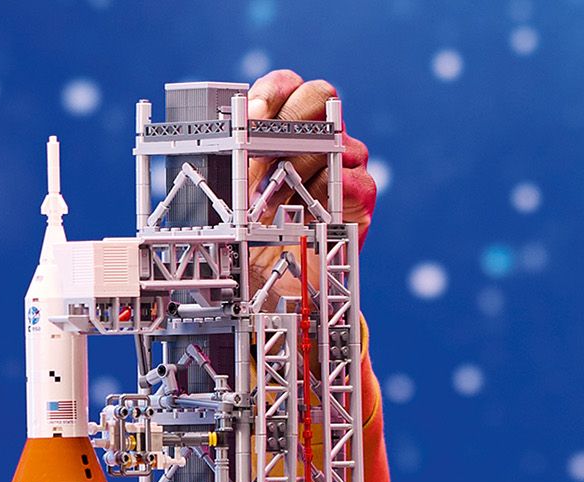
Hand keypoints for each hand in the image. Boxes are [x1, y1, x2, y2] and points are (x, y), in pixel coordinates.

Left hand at [244, 69, 377, 300]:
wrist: (269, 292)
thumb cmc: (244, 241)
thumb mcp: (225, 203)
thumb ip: (226, 163)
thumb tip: (230, 127)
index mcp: (279, 133)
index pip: (285, 87)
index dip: (272, 91)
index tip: (253, 112)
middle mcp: (313, 142)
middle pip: (318, 95)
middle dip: (289, 123)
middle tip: (263, 161)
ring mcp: (340, 167)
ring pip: (337, 138)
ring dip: (302, 168)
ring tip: (275, 204)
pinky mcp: (358, 200)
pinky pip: (356, 180)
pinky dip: (334, 191)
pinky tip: (311, 211)